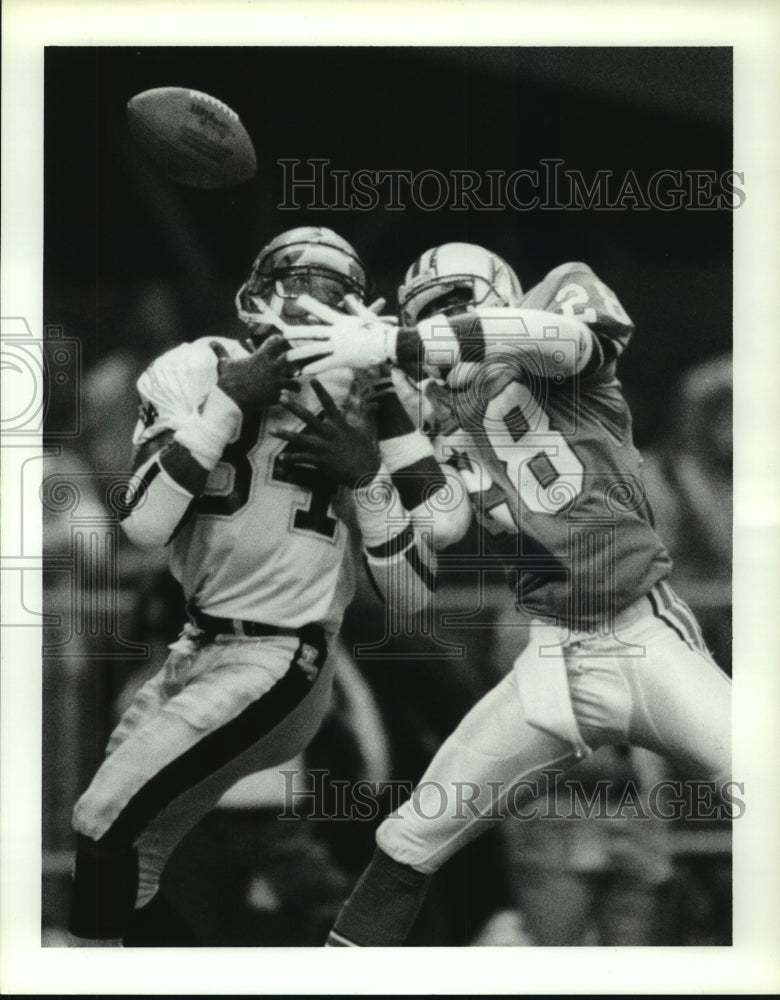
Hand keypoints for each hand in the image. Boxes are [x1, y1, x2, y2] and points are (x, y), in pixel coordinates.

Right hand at [210, 335, 298, 411]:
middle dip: (292, 358)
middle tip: (296, 360)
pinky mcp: (276, 394)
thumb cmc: (227, 381)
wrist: (229, 400)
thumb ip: (221, 351)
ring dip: (295, 381)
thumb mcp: (224, 364)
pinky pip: (289, 393)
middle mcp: (270, 367)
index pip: (274, 342)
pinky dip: (292, 393)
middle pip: (289, 357)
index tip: (280, 340)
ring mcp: (274, 381)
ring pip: (294, 377)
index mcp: (260, 357)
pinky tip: (292, 395)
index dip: (278, 340)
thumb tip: (211, 342)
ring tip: (296, 385)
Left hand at [274, 378, 379, 488]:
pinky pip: (303, 459)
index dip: (320, 390)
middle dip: (294, 407)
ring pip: (301, 439)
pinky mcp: (322, 461)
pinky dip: (292, 459)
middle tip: (281, 398)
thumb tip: (372, 404)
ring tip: (272, 430)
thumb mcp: (365, 430)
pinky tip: (281, 458)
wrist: (366, 472)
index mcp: (339, 424)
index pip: (328, 403)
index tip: (312, 378)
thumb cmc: (366, 451)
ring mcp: (324, 447)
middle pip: (309, 417)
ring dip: (286, 434)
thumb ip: (364, 415)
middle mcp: (329, 433)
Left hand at [284, 295, 398, 374]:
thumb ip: (354, 305)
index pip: (323, 311)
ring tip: (287, 357)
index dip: (311, 305)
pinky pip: (326, 363)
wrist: (388, 343)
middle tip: (283, 333)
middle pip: (314, 332)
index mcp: (342, 321)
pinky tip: (304, 371)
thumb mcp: (365, 315)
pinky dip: (315, 367)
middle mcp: (338, 332)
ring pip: (316, 349)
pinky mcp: (344, 358)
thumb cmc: (379, 330)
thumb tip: (348, 296)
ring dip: (300, 353)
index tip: (298, 300)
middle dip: (298, 332)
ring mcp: (340, 345)